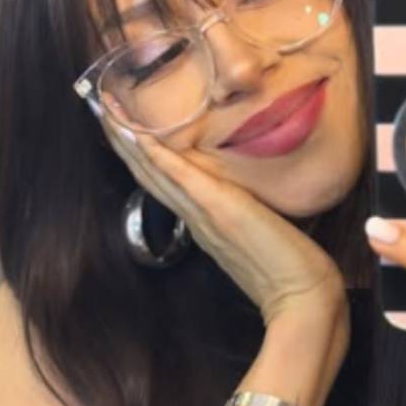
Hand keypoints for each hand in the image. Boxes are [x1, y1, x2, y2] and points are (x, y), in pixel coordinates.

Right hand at [95, 101, 347, 334]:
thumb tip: (252, 197)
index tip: (124, 127)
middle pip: (150, 175)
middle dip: (125, 142)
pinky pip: (180, 178)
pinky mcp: (219, 209)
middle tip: (102, 107)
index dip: (142, 156)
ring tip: (108, 112)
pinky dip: (157, 157)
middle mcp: (196, 218)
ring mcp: (204, 214)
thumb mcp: (262, 234)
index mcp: (204, 222)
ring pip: (156, 174)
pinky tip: (138, 135)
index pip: (165, 182)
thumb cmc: (291, 270)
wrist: (303, 298)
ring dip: (129, 142)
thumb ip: (248, 216)